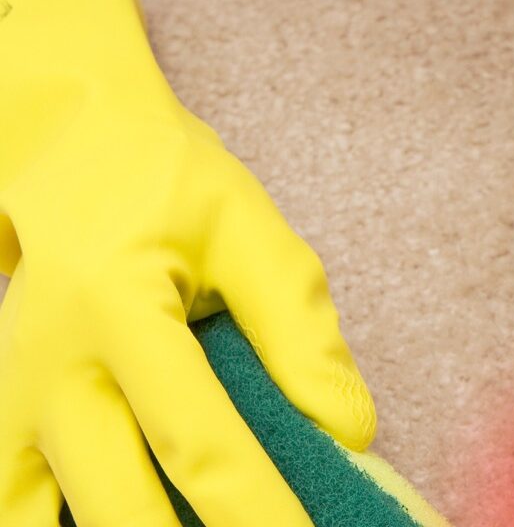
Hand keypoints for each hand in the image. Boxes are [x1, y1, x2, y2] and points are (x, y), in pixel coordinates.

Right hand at [0, 0, 374, 523]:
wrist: (64, 156)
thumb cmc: (168, 189)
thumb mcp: (250, 231)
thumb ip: (299, 331)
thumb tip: (347, 430)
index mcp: (118, 311)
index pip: (199, 442)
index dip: (258, 512)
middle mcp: (48, 371)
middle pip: (118, 509)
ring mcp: (7, 408)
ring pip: (50, 526)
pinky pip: (18, 512)